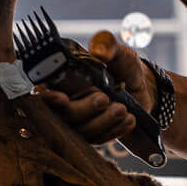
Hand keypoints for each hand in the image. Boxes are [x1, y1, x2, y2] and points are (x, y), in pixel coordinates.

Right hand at [37, 30, 155, 144]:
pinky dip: (113, 131)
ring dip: (102, 121)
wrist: (143, 87)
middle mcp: (66, 100)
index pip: (43, 91)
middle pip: (62, 115)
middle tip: (104, 99)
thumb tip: (98, 47)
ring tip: (123, 110)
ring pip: (81, 131)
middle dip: (83, 109)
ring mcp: (78, 120)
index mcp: (63, 77)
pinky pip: (97, 139)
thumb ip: (108, 46)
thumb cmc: (126, 67)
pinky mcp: (92, 133)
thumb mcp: (119, 53)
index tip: (62, 98)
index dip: (47, 97)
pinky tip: (129, 120)